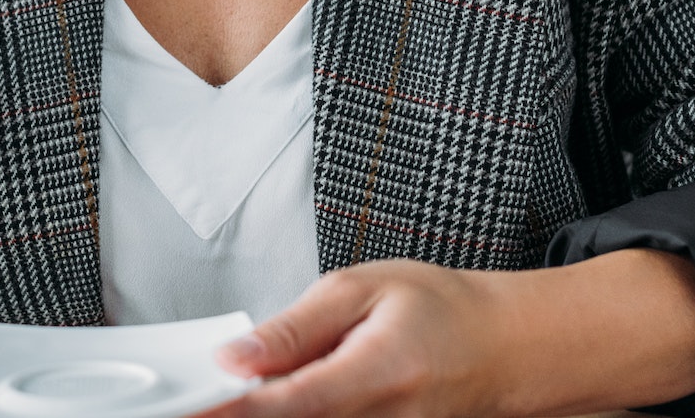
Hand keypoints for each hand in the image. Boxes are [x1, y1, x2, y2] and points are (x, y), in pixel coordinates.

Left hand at [203, 251, 694, 417]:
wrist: (505, 349)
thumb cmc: (441, 311)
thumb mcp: (362, 289)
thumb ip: (296, 327)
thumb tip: (237, 356)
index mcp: (375, 375)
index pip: (285, 405)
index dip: (229, 409)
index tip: (188, 403)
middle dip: (240, 412)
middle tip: (198, 393)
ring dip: (264, 414)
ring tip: (242, 389)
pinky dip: (294, 416)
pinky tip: (276, 398)